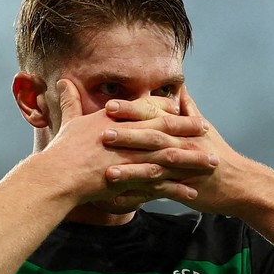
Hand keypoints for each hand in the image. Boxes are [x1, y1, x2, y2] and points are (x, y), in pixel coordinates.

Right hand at [45, 81, 215, 205]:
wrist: (61, 175)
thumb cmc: (63, 149)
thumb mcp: (69, 120)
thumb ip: (71, 101)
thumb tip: (62, 81)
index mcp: (120, 120)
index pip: (151, 110)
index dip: (169, 109)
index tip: (184, 109)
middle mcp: (132, 136)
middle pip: (168, 131)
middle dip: (190, 131)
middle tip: (208, 131)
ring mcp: (136, 158)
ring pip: (172, 157)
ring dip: (193, 160)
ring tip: (212, 162)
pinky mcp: (135, 180)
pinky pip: (162, 185)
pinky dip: (178, 188)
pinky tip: (193, 192)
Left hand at [102, 86, 244, 212]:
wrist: (238, 182)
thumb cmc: (217, 153)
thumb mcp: (204, 127)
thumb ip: (187, 108)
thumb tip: (179, 86)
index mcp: (182, 128)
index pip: (155, 114)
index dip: (132, 110)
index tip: (109, 106)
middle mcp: (181, 145)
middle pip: (152, 138)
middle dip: (127, 136)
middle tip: (102, 134)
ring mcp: (182, 168)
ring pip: (154, 167)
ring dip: (130, 170)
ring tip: (107, 173)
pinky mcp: (181, 189)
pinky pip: (157, 194)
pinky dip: (138, 198)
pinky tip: (117, 202)